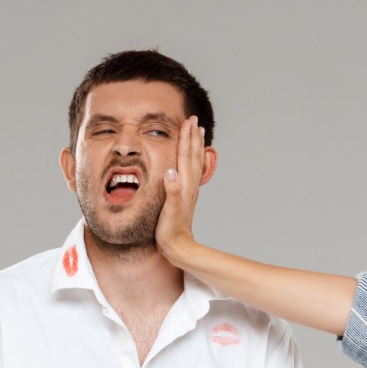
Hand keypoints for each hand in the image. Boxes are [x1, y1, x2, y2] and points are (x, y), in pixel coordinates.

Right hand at [157, 115, 205, 263]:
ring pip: (192, 162)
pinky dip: (190, 160)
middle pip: (192, 155)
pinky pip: (189, 172)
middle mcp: (189, 185)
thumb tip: (171, 172)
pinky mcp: (185, 196)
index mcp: (184, 185)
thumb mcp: (170, 211)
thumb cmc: (171, 231)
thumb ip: (172, 191)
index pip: (185, 156)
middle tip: (194, 120)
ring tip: (196, 133)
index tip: (188, 121)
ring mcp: (188, 191)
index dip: (186, 138)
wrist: (178, 248)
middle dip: (193, 137)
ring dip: (194, 146)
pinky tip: (188, 160)